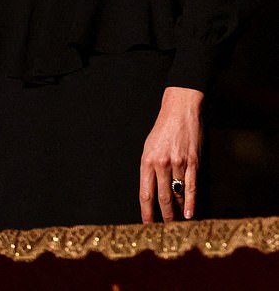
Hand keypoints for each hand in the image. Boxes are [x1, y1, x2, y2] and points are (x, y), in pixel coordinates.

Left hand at [139, 86, 203, 222]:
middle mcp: (161, 163)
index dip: (146, 212)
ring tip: (176, 224)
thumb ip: (149, 168)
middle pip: (162, 198)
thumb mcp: (149, 146)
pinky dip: (190, 203)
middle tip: (164, 229)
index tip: (147, 224)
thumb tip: (152, 192)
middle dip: (163, 216)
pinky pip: (192, 187)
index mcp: (147, 160)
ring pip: (177, 195)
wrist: (180, 110)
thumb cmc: (163, 128)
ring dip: (177, 211)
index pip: (145, 193)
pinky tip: (189, 214)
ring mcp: (178, 163)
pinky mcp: (193, 162)